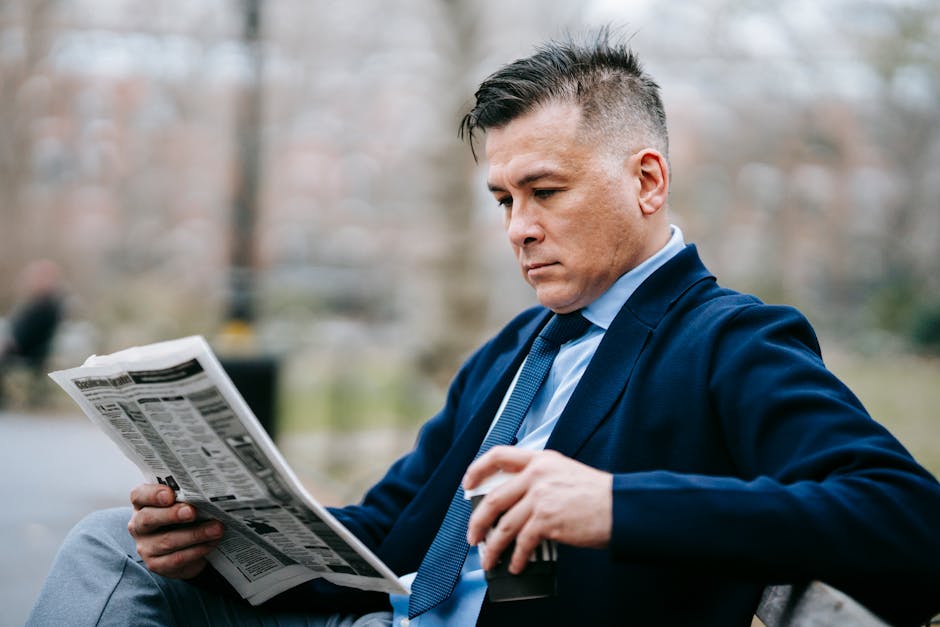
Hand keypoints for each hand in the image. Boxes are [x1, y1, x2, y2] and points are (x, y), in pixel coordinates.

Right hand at [127, 483, 223, 579]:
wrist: (186, 547)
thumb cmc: (183, 518)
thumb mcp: (182, 504)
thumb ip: (187, 496)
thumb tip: (208, 491)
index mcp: (143, 504)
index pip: (139, 495)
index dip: (153, 494)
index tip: (170, 495)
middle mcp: (139, 525)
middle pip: (148, 518)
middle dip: (172, 514)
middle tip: (192, 512)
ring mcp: (146, 547)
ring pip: (167, 541)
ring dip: (195, 534)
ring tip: (216, 528)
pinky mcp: (156, 564)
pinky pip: (177, 558)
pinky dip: (197, 550)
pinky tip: (211, 543)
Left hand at [463, 446, 612, 573]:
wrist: (621, 507)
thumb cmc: (597, 495)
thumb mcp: (564, 473)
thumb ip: (539, 481)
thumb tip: (514, 506)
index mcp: (541, 460)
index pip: (498, 455)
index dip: (477, 469)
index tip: (467, 484)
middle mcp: (537, 475)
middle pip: (494, 499)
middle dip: (478, 522)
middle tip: (473, 535)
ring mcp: (540, 497)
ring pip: (504, 525)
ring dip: (493, 546)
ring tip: (489, 558)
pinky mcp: (547, 519)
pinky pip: (522, 543)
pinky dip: (516, 558)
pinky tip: (516, 565)